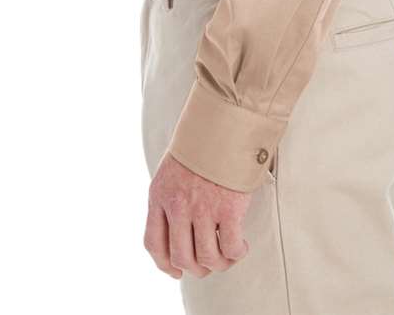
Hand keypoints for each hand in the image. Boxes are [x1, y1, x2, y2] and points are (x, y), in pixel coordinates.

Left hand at [144, 151, 252, 278]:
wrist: (224, 121)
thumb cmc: (203, 144)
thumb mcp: (174, 168)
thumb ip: (172, 196)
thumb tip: (181, 227)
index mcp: (160, 194)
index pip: (153, 242)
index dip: (164, 264)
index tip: (176, 271)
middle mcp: (178, 205)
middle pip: (180, 257)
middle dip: (195, 268)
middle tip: (208, 263)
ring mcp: (202, 208)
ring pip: (206, 258)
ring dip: (218, 263)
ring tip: (227, 255)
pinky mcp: (228, 208)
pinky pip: (230, 247)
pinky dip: (236, 253)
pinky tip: (240, 246)